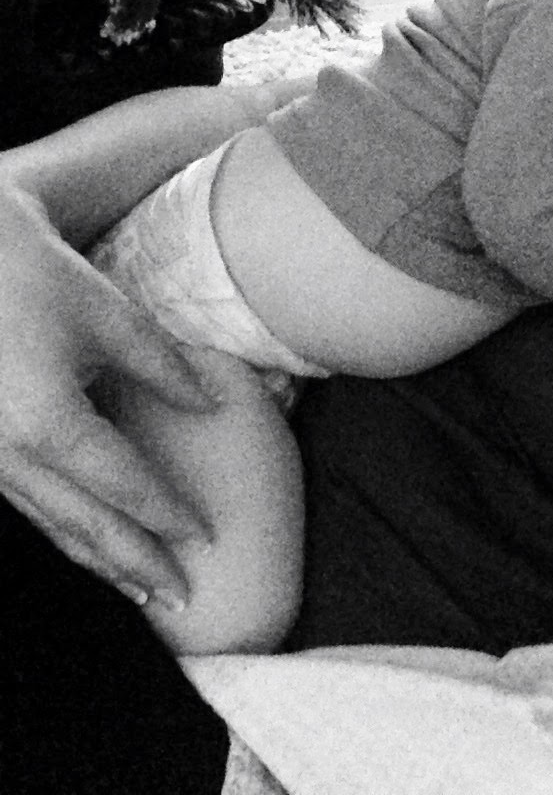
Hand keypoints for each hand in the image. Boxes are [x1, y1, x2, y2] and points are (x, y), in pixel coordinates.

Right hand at [0, 187, 219, 608]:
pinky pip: (28, 505)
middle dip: (135, 565)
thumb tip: (212, 406)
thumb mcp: (107, 315)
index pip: (123, 487)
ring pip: (50, 524)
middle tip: (180, 598)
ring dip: (98, 559)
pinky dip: (65, 530)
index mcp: (48, 423)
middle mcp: (9, 454)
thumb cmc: (31, 275)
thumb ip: (163, 368)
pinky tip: (89, 542)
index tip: (206, 540)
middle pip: (83, 525)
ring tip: (142, 588)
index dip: (167, 516)